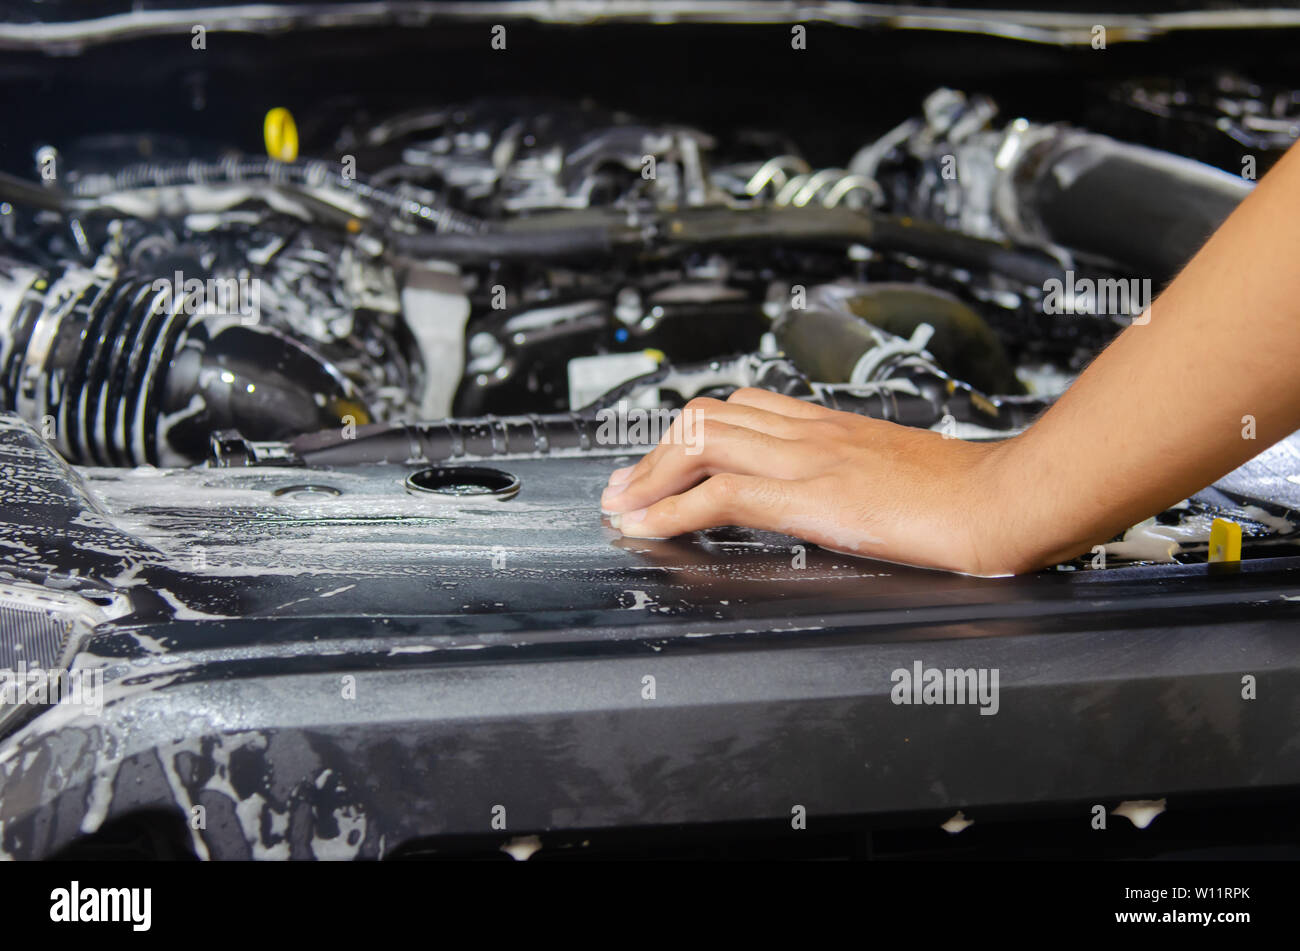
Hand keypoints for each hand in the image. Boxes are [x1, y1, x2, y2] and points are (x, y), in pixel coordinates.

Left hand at [599, 388, 1024, 575]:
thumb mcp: (901, 470)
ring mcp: (808, 460)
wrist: (1005, 499)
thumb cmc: (969, 493)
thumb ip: (860, 472)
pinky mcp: (811, 497)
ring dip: (649, 478)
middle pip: (707, 416)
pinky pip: (721, 494)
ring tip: (622, 507)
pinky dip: (672, 512)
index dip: (691, 431)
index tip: (666, 460)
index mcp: (832, 424)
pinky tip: (649, 530)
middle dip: (655, 451)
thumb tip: (842, 496)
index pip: (742, 406)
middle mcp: (811, 431)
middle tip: (627, 485)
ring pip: (701, 443)